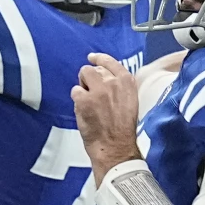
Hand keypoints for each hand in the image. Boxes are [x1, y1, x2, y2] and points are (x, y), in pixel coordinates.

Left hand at [72, 53, 141, 184]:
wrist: (116, 146)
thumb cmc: (122, 129)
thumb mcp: (129, 101)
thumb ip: (118, 87)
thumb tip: (103, 77)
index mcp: (127, 82)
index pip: (111, 62)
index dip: (99, 59)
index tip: (92, 57)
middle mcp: (113, 82)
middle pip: (94, 69)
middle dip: (89, 79)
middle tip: (91, 94)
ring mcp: (98, 90)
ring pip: (83, 75)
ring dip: (83, 87)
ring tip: (89, 103)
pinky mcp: (84, 99)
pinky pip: (75, 91)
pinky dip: (77, 101)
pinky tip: (85, 112)